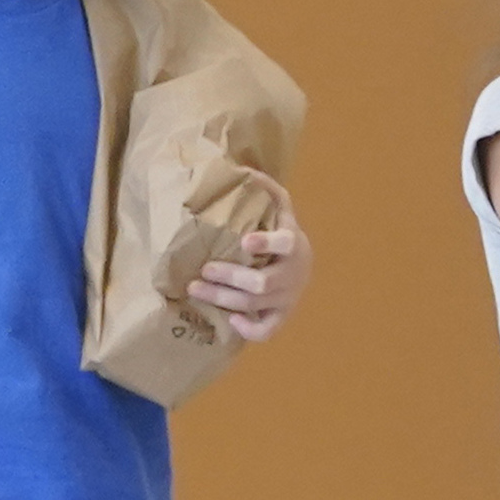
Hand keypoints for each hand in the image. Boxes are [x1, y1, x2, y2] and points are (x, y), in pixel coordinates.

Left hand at [189, 180, 310, 340]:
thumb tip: (240, 169)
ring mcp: (289, 298)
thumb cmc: (280, 231)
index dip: (268, 243)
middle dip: (230, 277)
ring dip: (224, 299)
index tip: (245, 241)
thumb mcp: (279, 207)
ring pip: (256, 306)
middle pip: (262, 283)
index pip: (286, 244)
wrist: (303, 263)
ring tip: (196, 290)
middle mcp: (294, 274)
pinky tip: (231, 319)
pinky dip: (250, 329)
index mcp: (294, 244)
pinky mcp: (282, 315)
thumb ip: (265, 189)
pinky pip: (269, 330)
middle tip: (203, 270)